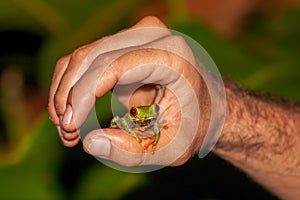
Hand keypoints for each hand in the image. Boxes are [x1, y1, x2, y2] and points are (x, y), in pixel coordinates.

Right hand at [48, 16, 213, 166]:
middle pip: (92, 58)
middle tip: (66, 133)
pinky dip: (73, 86)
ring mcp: (136, 35)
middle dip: (70, 97)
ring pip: (83, 58)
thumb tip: (90, 143)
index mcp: (173, 56)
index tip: (71, 126)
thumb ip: (133, 151)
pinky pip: (87, 59)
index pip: (115, 65)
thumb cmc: (193, 125)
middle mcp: (152, 36)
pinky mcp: (123, 43)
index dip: (85, 94)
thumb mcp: (173, 149)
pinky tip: (74, 113)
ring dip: (66, 93)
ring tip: (68, 129)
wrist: (204, 105)